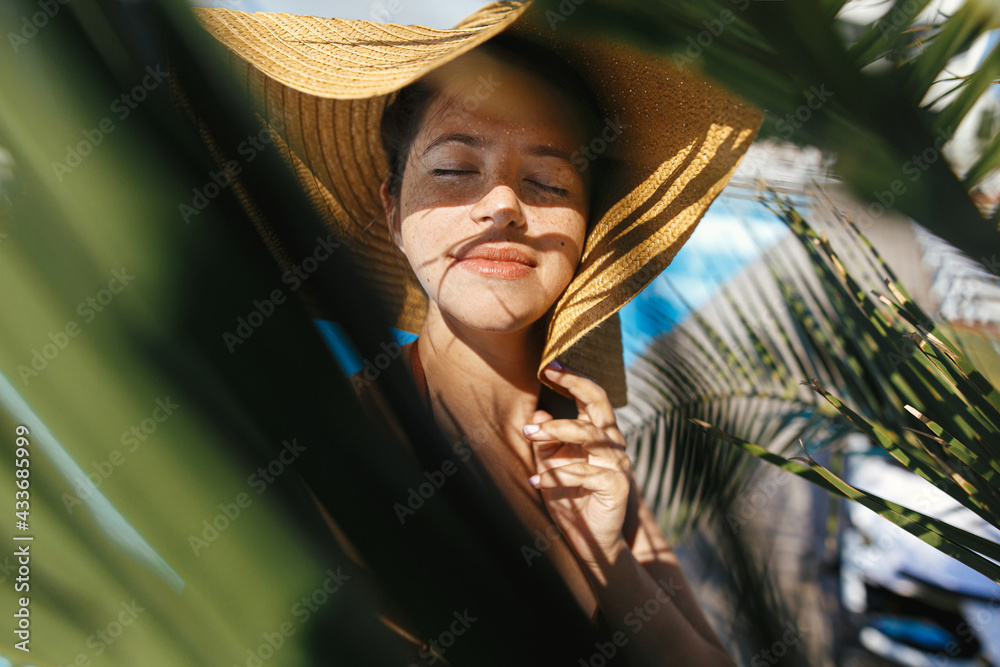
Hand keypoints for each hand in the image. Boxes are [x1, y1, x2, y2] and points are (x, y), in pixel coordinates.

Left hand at [523, 361, 632, 570]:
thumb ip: (547, 441)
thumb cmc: (570, 498)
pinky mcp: (617, 485)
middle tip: (545, 379)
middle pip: (599, 404)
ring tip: (528, 434)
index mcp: (599, 434)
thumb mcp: (551, 465)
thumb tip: (539, 412)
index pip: (591, 396)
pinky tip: (536, 480)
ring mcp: (618, 463)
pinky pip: (585, 472)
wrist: (590, 540)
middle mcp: (612, 443)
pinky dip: (557, 475)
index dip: (573, 378)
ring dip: (555, 430)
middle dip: (572, 388)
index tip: (548, 365)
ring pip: (589, 435)